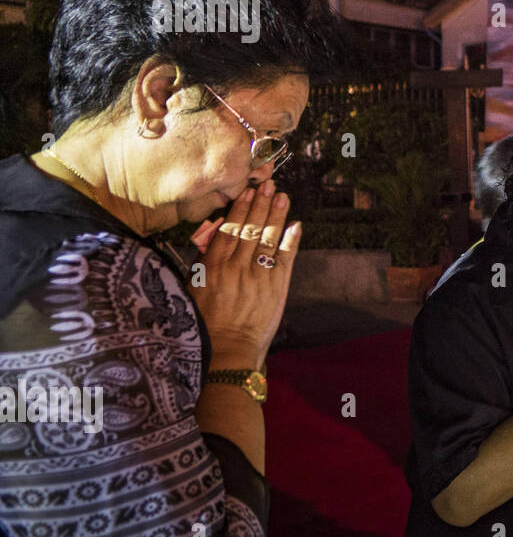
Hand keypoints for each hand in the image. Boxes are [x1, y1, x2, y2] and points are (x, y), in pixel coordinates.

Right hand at [189, 179, 300, 368]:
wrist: (227, 353)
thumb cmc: (204, 323)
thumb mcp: (192, 290)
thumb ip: (203, 263)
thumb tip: (213, 237)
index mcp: (212, 267)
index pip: (229, 229)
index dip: (240, 208)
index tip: (247, 191)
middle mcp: (236, 268)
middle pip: (251, 229)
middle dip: (261, 204)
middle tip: (269, 183)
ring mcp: (258, 277)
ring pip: (269, 239)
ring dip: (277, 216)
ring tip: (282, 196)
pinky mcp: (276, 288)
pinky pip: (286, 259)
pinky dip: (291, 241)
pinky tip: (296, 224)